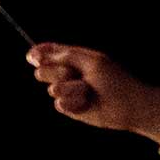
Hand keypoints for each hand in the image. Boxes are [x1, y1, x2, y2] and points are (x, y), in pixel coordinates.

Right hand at [25, 43, 159, 142]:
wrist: (128, 106)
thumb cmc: (115, 80)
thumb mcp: (92, 61)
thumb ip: (66, 56)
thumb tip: (41, 55)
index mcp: (75, 58)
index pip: (51, 52)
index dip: (39, 53)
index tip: (31, 56)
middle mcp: (69, 74)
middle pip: (44, 70)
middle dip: (56, 72)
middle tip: (74, 75)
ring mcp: (68, 91)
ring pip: (52, 89)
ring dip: (71, 90)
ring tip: (88, 91)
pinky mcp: (69, 107)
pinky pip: (59, 104)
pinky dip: (73, 103)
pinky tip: (86, 104)